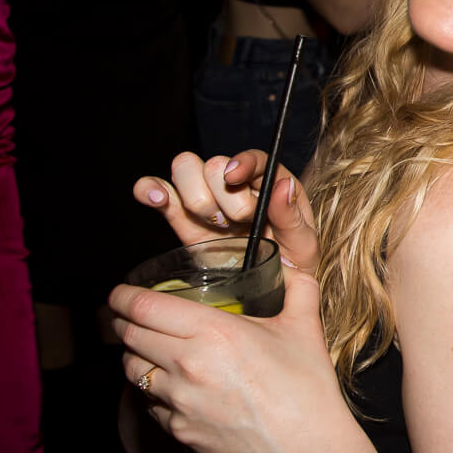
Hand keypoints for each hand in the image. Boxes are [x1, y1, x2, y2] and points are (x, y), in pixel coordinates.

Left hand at [112, 264, 351, 452]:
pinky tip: (170, 387)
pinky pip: (149, 404)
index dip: (123, 297)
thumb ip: (298, 287)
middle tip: (127, 316)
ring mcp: (179, 400)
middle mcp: (187, 364)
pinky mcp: (178, 429)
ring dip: (133, 356)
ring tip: (146, 350)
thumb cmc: (306, 389)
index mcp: (214, 331)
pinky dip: (152, 392)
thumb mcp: (304, 327)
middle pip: (129, 336)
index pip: (143, 307)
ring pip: (133, 371)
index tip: (120, 293)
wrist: (306, 449)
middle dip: (121, 322)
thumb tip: (291, 264)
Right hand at [133, 149, 318, 270]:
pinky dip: (150, 188)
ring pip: (186, 169)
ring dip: (195, 196)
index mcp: (270, 184)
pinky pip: (158, 191)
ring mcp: (207, 197)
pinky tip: (153, 197)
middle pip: (215, 165)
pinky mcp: (182, 216)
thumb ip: (292, 219)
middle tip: (238, 222)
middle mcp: (237, 185)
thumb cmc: (290, 266)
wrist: (263, 293)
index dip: (242, 162)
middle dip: (223, 195)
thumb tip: (283, 187)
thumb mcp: (302, 247)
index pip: (254, 159)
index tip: (234, 176)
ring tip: (212, 223)